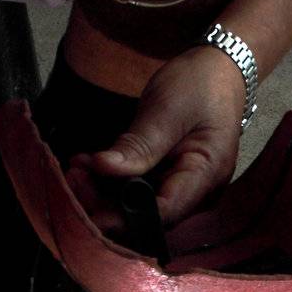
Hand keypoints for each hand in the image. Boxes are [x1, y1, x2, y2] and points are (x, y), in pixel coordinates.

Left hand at [68, 45, 246, 230]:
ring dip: (104, 194)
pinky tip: (89, 165)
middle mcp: (198, 193)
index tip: (89, 209)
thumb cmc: (200, 86)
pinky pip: (138, 193)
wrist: (217, 72)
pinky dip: (112, 183)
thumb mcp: (166, 110)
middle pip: (149, 218)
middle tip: (74, 179)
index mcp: (206, 176)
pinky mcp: (169, 182)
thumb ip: (137, 145)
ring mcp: (183, 189)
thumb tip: (104, 168)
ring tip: (78, 168)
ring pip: (139, 208)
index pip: (164, 213)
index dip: (125, 218)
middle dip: (108, 206)